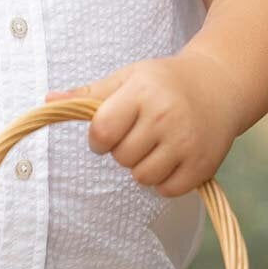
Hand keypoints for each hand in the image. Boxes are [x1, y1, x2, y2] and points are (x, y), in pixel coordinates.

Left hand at [45, 51, 242, 196]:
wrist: (220, 85)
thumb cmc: (164, 81)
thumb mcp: (127, 77)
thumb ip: (89, 94)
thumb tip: (48, 101)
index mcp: (142, 92)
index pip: (102, 130)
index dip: (98, 138)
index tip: (106, 132)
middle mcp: (165, 117)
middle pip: (121, 157)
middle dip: (122, 149)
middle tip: (138, 132)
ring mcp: (186, 143)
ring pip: (142, 178)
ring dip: (142, 167)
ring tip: (155, 144)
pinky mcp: (203, 165)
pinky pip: (167, 191)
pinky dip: (164, 181)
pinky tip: (171, 158)